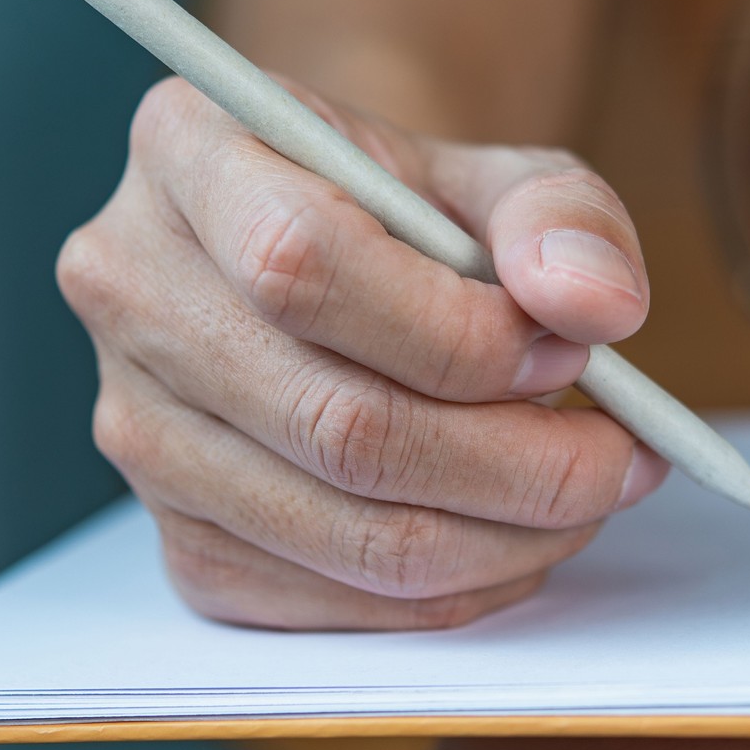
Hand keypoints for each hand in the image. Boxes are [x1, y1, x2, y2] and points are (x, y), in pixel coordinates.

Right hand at [57, 76, 667, 629]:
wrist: (336, 254)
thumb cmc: (416, 210)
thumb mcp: (501, 174)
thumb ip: (563, 219)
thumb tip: (595, 306)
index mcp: (187, 149)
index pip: (299, 264)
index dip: (457, 331)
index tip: (573, 351)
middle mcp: (127, 286)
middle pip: (332, 420)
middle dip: (514, 461)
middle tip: (623, 458)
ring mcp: (135, 424)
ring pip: (338, 528)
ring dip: (501, 535)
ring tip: (588, 494)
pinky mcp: (174, 534)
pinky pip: (326, 599)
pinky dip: (451, 588)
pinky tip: (513, 535)